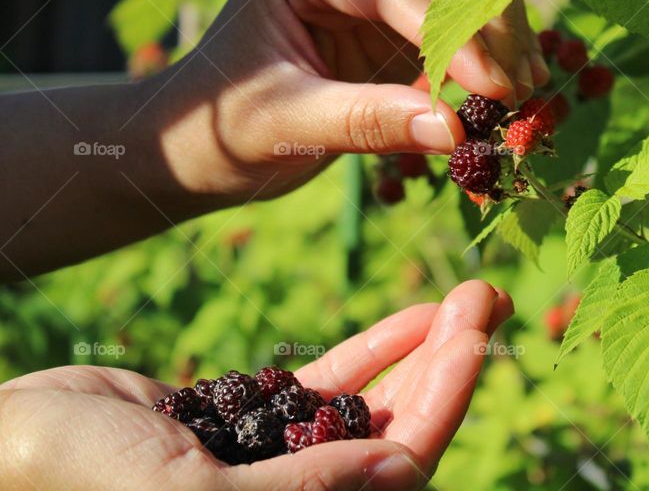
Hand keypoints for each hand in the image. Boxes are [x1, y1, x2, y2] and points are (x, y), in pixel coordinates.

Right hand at [0, 281, 512, 489]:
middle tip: (483, 296)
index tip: (473, 329)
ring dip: (423, 351)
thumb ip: (298, 489)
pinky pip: (334, 383)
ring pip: (378, 405)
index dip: (446, 397)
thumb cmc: (83, 483)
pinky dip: (375, 349)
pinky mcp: (260, 421)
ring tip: (462, 296)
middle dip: (449, 364)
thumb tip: (401, 471)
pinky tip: (411, 316)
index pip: (402, 467)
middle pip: (403, 430)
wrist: (15, 445)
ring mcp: (286, 457)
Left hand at [143, 0, 548, 201]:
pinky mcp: (392, 31)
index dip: (450, 32)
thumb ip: (367, 122)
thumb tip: (457, 132)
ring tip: (523, 95)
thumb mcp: (287, 125)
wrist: (195, 147)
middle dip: (490, 19)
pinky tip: (507, 98)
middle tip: (520, 85)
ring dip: (499, 37)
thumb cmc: (220, 129)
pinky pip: (457, 34)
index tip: (494, 86)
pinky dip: (486, 62)